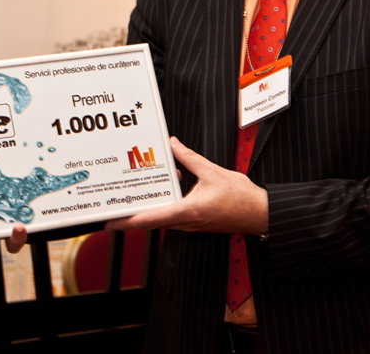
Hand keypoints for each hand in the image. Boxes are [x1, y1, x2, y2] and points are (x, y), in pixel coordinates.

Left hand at [105, 137, 267, 234]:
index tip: (110, 222)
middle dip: (132, 214)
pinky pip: (174, 215)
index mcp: (186, 212)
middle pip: (151, 221)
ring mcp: (191, 224)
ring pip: (162, 218)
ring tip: (137, 193)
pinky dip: (166, 203)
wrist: (260, 213)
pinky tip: (170, 185)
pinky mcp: (196, 222)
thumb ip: (189, 158)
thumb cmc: (241, 199)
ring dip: (150, 206)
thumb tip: (173, 145)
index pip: (149, 219)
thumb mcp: (212, 172)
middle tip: (115, 206)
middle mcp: (186, 222)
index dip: (127, 222)